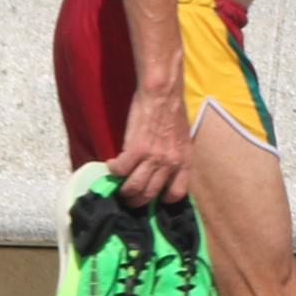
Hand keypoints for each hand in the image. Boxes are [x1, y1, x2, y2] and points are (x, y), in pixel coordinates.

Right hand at [111, 85, 190, 203]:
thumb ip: (175, 156)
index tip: (155, 197)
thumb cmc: (173, 112)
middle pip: (150, 194)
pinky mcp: (135, 150)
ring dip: (123, 190)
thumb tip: (164, 169)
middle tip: (128, 197)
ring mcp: (153, 158)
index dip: (164, 198)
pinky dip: (114, 171)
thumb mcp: (182, 139)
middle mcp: (170, 164)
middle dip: (137, 200)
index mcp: (184, 161)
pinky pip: (120, 170)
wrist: (162, 95)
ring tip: (118, 186)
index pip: (177, 192)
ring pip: (134, 187)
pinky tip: (112, 165)